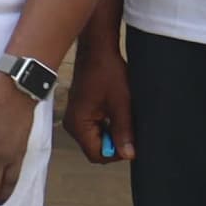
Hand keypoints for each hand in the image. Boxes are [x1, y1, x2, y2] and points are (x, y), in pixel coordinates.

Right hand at [64, 35, 132, 164]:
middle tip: (131, 127)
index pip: (96, 155)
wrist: (98, 50)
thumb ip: (124, 131)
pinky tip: (118, 111)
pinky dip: (109, 125)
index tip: (132, 141)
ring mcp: (76, 118)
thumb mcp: (121, 104)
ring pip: (98, 138)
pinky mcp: (82, 112)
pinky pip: (96, 128)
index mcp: (78, 124)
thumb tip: (129, 155)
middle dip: (115, 143)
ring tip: (125, 115)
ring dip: (114, 133)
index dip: (116, 153)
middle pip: (96, 148)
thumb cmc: (107, 73)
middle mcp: (73, 124)